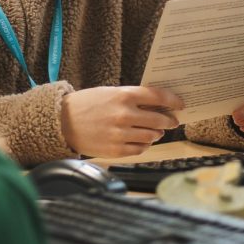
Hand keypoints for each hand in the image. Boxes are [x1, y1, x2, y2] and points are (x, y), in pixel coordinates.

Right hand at [60, 85, 183, 157]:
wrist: (62, 122)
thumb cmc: (88, 104)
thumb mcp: (111, 93)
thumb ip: (134, 98)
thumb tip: (159, 105)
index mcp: (123, 96)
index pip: (158, 96)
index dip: (173, 100)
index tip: (181, 104)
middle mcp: (124, 115)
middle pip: (160, 119)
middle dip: (169, 120)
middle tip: (172, 121)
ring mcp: (120, 134)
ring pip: (152, 136)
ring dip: (157, 133)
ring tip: (155, 131)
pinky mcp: (116, 150)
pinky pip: (140, 149)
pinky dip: (144, 145)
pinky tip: (141, 140)